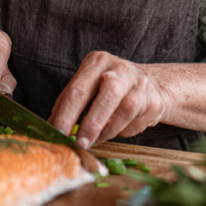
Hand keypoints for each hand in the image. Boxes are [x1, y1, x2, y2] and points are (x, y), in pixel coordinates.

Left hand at [49, 51, 168, 148]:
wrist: (151, 85)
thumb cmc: (109, 88)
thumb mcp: (89, 86)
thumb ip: (70, 103)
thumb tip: (51, 127)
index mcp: (97, 61)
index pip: (78, 89)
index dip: (66, 114)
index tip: (57, 134)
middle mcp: (120, 68)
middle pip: (108, 94)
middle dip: (92, 123)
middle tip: (80, 144)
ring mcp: (140, 83)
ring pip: (125, 110)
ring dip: (108, 130)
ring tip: (98, 138)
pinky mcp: (154, 100)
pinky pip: (136, 122)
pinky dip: (124, 131)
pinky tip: (119, 128)